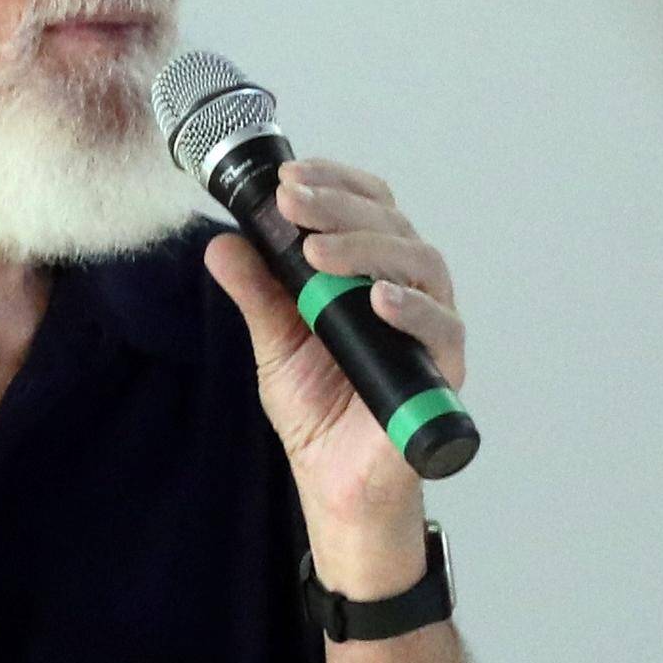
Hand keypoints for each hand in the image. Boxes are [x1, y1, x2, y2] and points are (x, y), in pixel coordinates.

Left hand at [204, 163, 465, 593]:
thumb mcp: (274, 344)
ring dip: (367, 247)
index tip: (289, 177)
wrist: (335, 485)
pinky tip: (375, 297)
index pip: (368, 206)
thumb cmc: (319, 411)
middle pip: (392, 224)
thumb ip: (256, 293)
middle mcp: (409, 291)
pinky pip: (442, 329)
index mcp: (372, 272)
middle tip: (294, 203)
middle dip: (340, 207)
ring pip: (420, 264)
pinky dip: (410, 309)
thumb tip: (220, 243)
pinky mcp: (442, 370)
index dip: (334, 183)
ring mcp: (430, 328)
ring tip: (318, 251)